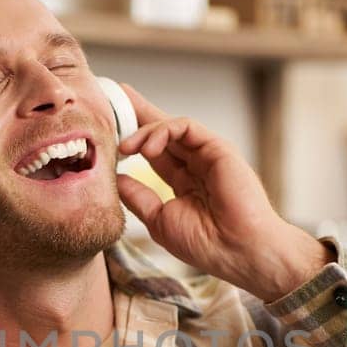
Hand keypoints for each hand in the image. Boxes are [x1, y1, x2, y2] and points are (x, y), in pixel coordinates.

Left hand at [113, 85, 328, 302]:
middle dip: (137, 113)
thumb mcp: (159, 219)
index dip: (134, 140)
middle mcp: (197, 166)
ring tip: (125, 147)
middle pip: (163, 133)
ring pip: (172, 127)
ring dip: (144, 131)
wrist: (236, 250)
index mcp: (185, 184)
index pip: (155, 154)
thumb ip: (139, 197)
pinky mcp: (218, 148)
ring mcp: (208, 155)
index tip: (110, 130)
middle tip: (113, 96)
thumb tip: (116, 179)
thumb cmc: (204, 243)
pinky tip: (147, 147)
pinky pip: (186, 126)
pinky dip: (163, 130)